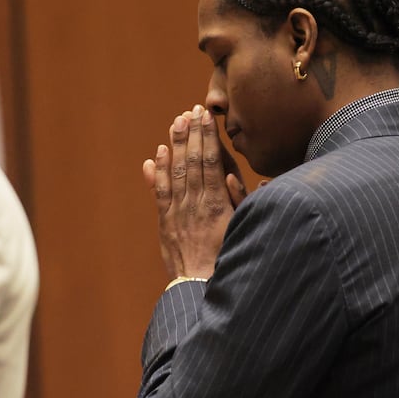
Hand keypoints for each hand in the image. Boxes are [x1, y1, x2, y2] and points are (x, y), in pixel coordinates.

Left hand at [142, 106, 245, 280]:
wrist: (201, 287)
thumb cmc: (228, 260)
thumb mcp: (241, 229)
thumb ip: (238, 201)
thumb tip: (228, 174)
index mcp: (218, 204)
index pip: (210, 161)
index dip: (206, 136)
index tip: (205, 116)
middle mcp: (196, 203)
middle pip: (193, 160)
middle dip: (192, 133)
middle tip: (191, 110)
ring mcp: (179, 212)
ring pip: (176, 171)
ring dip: (175, 145)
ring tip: (176, 122)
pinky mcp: (166, 223)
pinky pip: (160, 192)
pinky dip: (158, 171)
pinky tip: (157, 154)